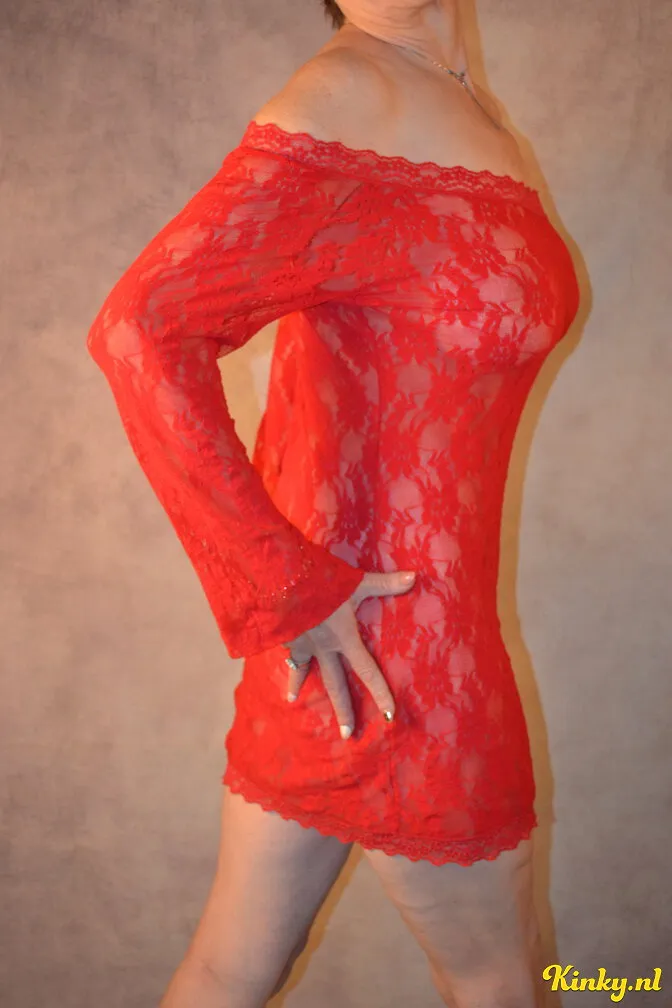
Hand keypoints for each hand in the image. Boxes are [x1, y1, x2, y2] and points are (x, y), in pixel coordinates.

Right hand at [281, 570, 416, 739]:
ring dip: (298, 686)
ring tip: (292, 701)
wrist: (281, 581)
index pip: (368, 672)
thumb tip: (415, 577)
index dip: (380, 694)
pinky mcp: (282, 636)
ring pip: (303, 671)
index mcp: (345, 639)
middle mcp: (324, 648)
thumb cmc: (322, 581)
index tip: (389, 716)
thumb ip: (385, 583)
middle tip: (347, 735)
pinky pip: (285, 651)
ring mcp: (301, 644)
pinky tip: (276, 657)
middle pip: (336, 685)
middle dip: (343, 710)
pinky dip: (281, 657)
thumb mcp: (356, 582)